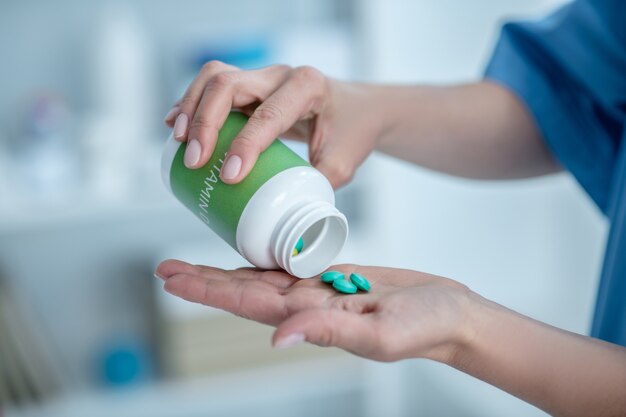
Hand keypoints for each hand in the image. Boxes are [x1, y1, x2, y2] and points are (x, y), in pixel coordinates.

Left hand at [155, 260, 474, 362]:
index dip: (209, 291)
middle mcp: (307, 306)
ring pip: (261, 277)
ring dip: (224, 270)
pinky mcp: (334, 275)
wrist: (449, 312)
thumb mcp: (381, 333)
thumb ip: (331, 333)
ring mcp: (319, 291)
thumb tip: (277, 337)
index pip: (248, 303)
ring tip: (192, 261)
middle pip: (244, 290)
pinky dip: (262, 255)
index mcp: (312, 319)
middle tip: (165, 267)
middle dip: (203, 280)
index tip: (173, 280)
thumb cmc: (425, 327)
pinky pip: (289, 263)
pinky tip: (247, 248)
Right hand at [164, 62, 383, 187]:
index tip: (228, 176)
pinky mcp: (249, 86)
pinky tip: (175, 125)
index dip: (244, 144)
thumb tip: (284, 219)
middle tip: (194, 162)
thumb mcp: (343, 163)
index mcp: (307, 87)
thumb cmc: (352, 132)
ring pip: (214, 77)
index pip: (269, 113)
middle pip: (229, 83)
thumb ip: (317, 187)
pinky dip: (191, 103)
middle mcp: (280, 75)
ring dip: (191, 108)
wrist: (357, 108)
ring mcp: (262, 76)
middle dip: (205, 122)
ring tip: (178, 141)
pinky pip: (212, 85)